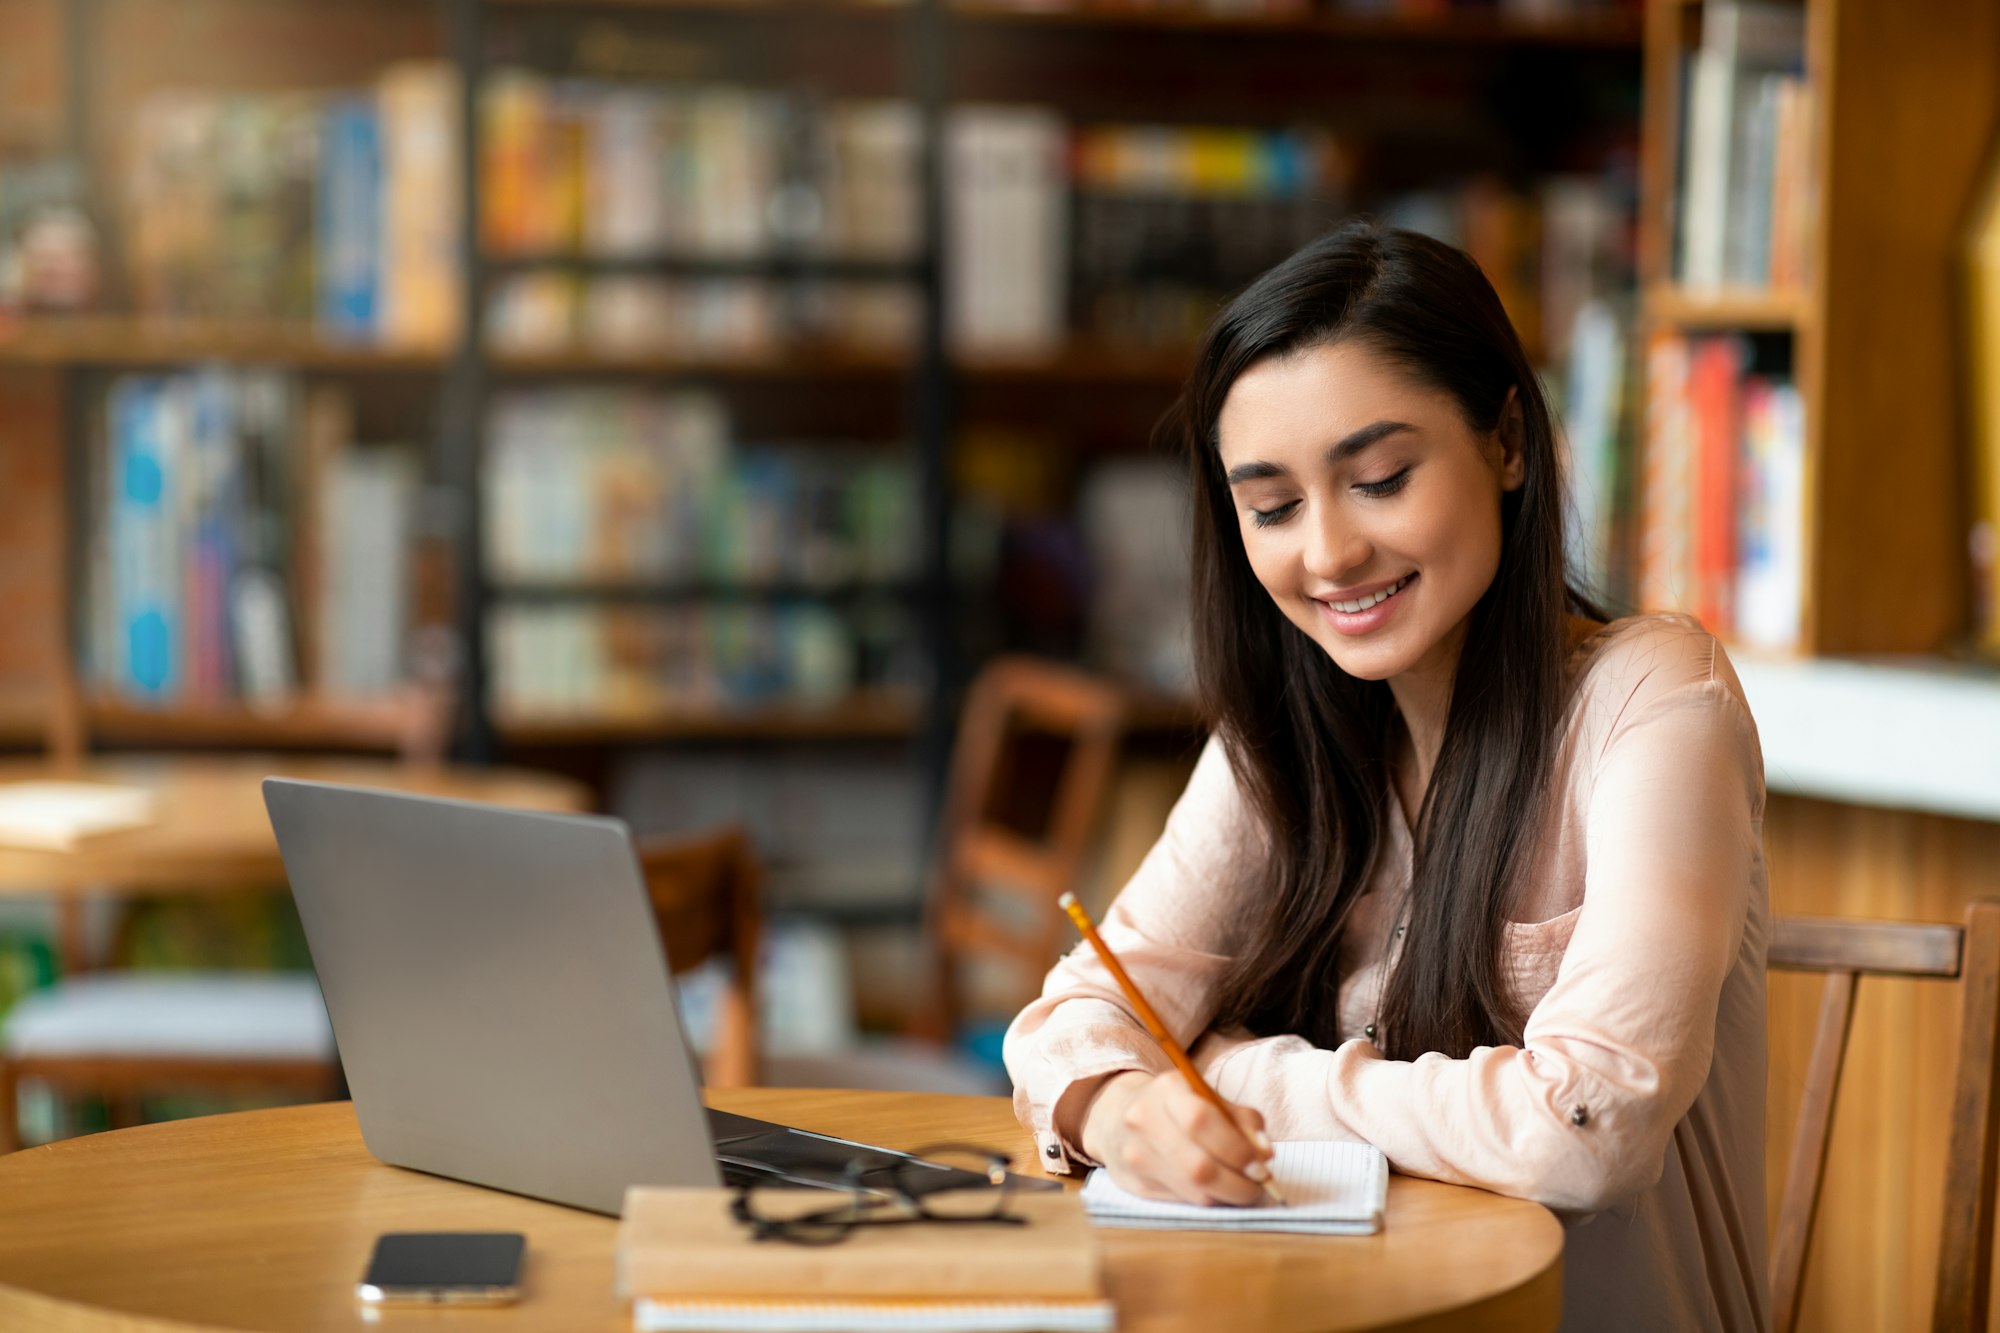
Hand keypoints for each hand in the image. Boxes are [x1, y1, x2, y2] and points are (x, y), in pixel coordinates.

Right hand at [1077, 1069, 1276, 1205]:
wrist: (1115, 1115)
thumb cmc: (1174, 1105)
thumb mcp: (1206, 1096)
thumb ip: (1241, 1119)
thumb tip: (1265, 1153)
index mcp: (1165, 1089)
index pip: (1202, 1121)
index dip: (1237, 1148)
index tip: (1261, 1164)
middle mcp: (1143, 1121)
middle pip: (1198, 1166)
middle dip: (1238, 1183)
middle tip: (1258, 1184)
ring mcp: (1135, 1156)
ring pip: (1193, 1190)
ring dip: (1228, 1195)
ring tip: (1242, 1188)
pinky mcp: (1134, 1184)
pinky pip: (1183, 1201)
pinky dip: (1209, 1199)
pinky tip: (1217, 1190)